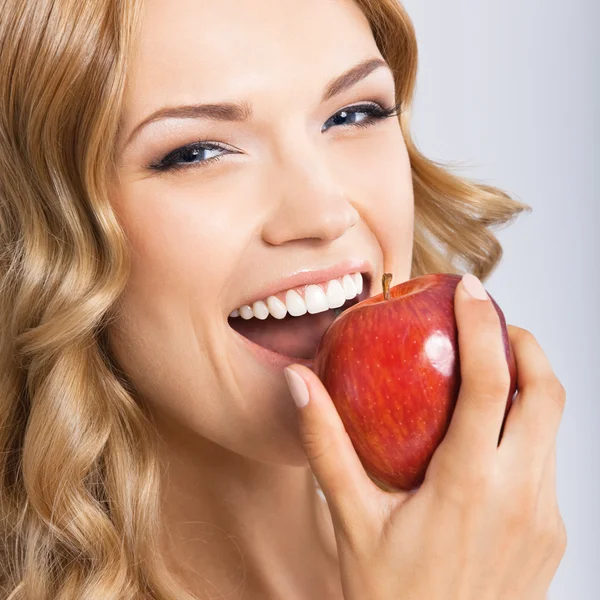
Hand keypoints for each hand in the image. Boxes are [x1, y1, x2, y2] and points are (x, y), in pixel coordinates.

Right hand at [284, 274, 566, 599]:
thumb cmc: (391, 598)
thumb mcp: (350, 522)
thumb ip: (325, 446)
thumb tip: (299, 383)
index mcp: (470, 485)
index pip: (491, 382)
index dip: (483, 324)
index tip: (470, 288)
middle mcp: (521, 496)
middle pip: (548, 392)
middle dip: (525, 342)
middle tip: (489, 321)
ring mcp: (545, 519)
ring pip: (556, 426)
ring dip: (529, 383)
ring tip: (487, 368)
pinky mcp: (552, 537)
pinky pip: (548, 462)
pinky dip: (527, 427)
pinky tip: (488, 434)